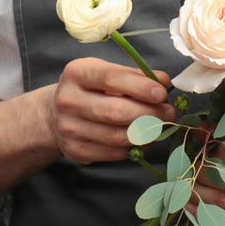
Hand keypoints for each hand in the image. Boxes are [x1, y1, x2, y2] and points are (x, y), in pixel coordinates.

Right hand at [47, 58, 175, 163]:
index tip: (162, 93)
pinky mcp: (75, 150)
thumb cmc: (90, 89)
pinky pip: (114, 153)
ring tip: (162, 126)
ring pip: (117, 136)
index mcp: (77, 73)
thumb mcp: (106, 73)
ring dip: (147, 133)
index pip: (111, 78)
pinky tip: (145, 139)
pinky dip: (135, 147)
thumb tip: (164, 82)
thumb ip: (135, 76)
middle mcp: (68, 100)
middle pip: (115, 111)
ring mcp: (69, 128)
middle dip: (149, 113)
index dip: (140, 87)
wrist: (55, 115)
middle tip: (169, 113)